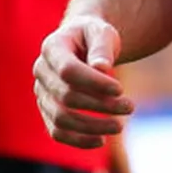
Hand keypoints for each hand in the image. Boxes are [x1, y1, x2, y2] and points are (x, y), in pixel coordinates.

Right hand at [34, 14, 130, 148]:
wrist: (81, 44)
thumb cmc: (94, 37)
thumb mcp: (102, 32)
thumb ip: (101, 47)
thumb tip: (102, 68)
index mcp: (52, 47)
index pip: (68, 70)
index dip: (95, 83)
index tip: (121, 89)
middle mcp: (41, 71)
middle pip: (66, 97)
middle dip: (100, 105)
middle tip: (130, 107)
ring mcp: (41, 93)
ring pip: (61, 119)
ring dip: (92, 126)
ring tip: (119, 126)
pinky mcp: (47, 110)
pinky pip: (57, 132)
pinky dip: (78, 140)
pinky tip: (101, 140)